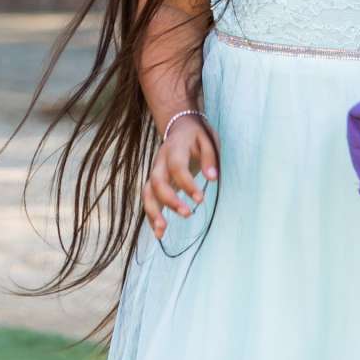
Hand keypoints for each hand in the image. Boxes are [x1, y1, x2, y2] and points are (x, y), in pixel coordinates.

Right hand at [142, 114, 218, 238]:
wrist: (179, 126)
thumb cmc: (197, 135)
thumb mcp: (208, 140)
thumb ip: (210, 158)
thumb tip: (212, 177)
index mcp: (174, 149)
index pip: (177, 168)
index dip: (187, 184)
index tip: (200, 199)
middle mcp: (159, 162)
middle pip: (157, 182)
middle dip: (169, 200)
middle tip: (187, 214)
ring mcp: (154, 172)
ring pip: (147, 193)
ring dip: (153, 212)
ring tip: (162, 231)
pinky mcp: (154, 182)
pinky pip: (149, 200)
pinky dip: (151, 216)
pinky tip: (158, 233)